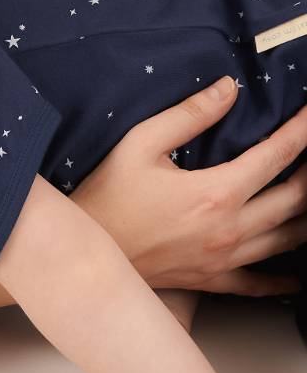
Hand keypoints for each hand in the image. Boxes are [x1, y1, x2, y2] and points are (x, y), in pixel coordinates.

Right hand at [69, 77, 306, 295]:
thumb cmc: (108, 194)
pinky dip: (283, 279)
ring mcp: (224, 259)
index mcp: (216, 193)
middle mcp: (230, 229)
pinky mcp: (211, 280)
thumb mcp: (140, 143)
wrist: (87, 252)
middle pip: (295, 199)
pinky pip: (260, 284)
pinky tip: (295, 275)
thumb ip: (189, 115)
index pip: (276, 156)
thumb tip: (227, 89)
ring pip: (288, 239)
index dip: (301, 132)